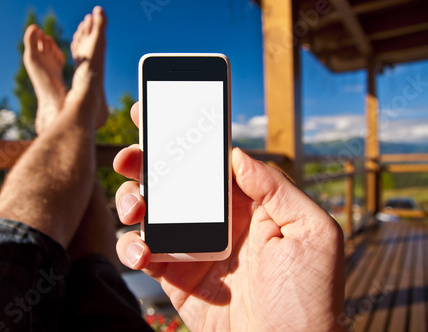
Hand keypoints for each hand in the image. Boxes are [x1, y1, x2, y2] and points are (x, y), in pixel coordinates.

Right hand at [113, 102, 343, 330]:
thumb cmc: (309, 297)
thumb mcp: (313, 232)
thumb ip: (277, 187)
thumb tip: (238, 153)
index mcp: (249, 202)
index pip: (212, 159)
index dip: (186, 135)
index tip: (158, 113)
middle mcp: (217, 219)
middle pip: (173, 179)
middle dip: (147, 163)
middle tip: (130, 158)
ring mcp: (193, 246)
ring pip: (151, 210)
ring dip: (132, 201)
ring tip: (134, 207)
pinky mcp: (174, 275)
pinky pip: (143, 251)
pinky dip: (131, 247)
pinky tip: (141, 253)